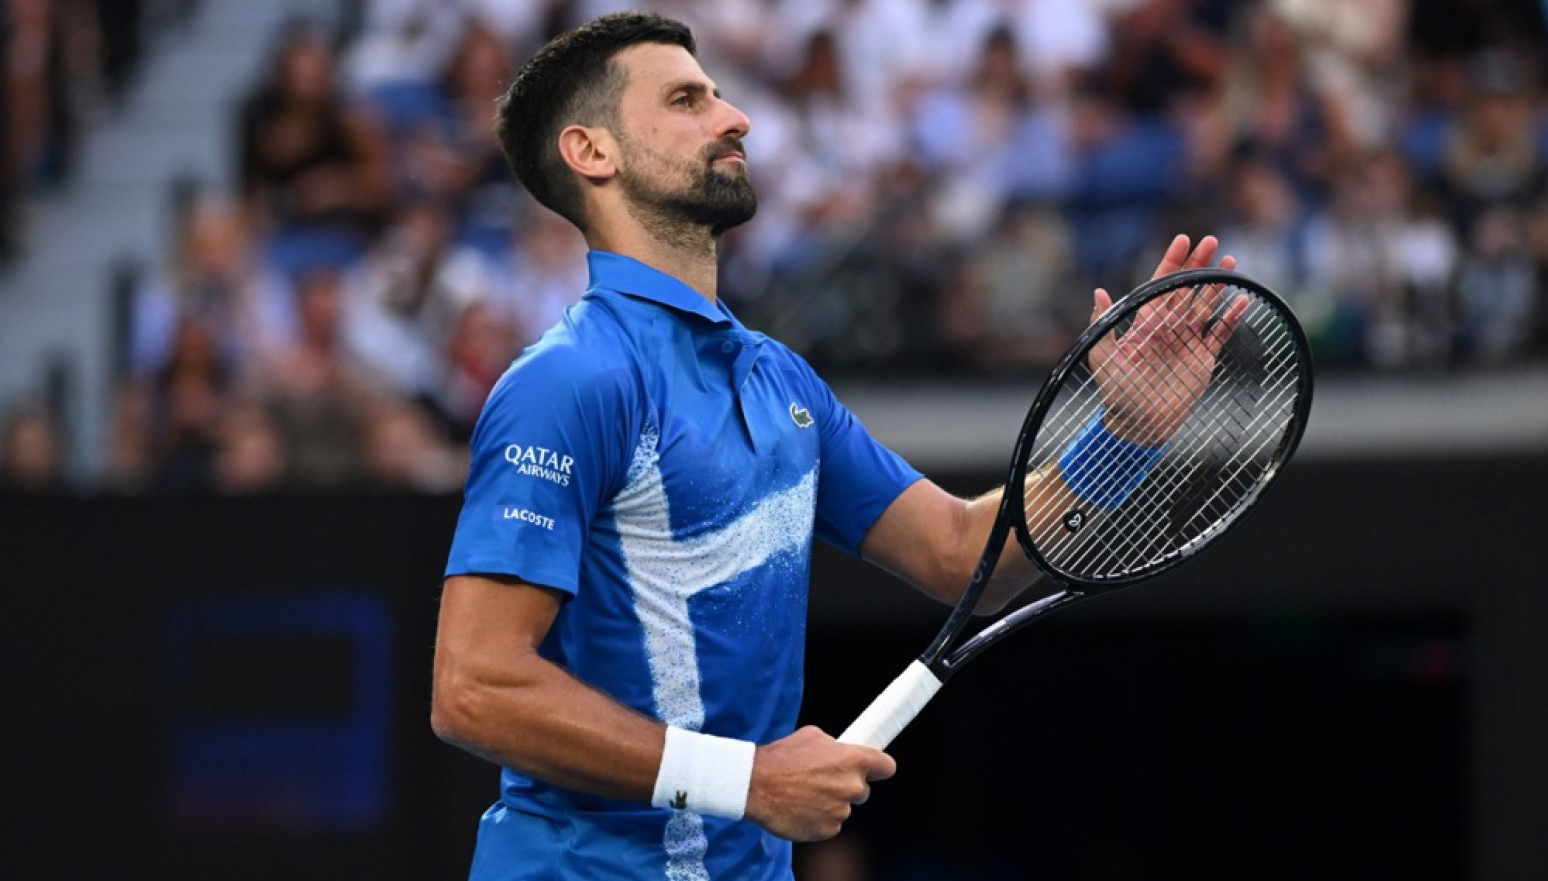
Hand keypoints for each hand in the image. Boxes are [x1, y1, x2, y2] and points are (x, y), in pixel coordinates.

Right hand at [744, 725, 896, 840]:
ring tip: (803, 793)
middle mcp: (851, 787)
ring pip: (843, 807)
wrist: (755, 785)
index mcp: (853, 760)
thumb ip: (834, 746)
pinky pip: (829, 824)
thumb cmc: (780, 757)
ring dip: (830, 803)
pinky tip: (800, 808)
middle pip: (862, 790)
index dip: (879, 768)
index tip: (875, 769)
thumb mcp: (812, 736)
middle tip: (823, 780)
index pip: (887, 766)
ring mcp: (840, 811)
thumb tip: (840, 750)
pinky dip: (818, 818)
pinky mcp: (827, 830)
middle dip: (847, 785)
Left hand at [1089, 234, 1245, 444]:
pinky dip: (1231, 318)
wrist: (1138, 425)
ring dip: (1217, 284)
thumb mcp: (1102, 357)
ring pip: (1205, 305)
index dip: (1171, 262)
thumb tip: (1099, 292)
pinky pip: (1220, 333)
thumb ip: (1101, 324)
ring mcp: (1186, 341)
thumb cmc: (1115, 393)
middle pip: (1186, 289)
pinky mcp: (1202, 359)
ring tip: (1230, 261)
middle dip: (1198, 264)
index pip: (1159, 285)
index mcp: (1144, 323)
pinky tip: (1242, 300)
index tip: (1183, 240)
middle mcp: (1167, 327)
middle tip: (1213, 240)